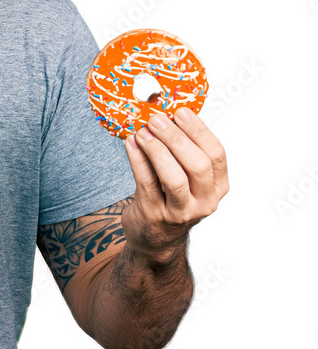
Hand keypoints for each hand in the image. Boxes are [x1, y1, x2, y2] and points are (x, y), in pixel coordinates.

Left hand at [121, 107, 228, 259]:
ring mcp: (180, 212)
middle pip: (198, 166)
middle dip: (177, 138)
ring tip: (143, 130)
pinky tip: (130, 143)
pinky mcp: (154, 215)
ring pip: (173, 178)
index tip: (181, 111)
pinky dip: (137, 160)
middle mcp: (205, 201)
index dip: (199, 131)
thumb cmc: (171, 197)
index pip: (216, 155)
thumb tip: (167, 111)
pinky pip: (146, 183)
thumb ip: (183, 150)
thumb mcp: (187, 178)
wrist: (154, 237)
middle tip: (157, 118)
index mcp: (218, 186)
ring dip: (157, 150)